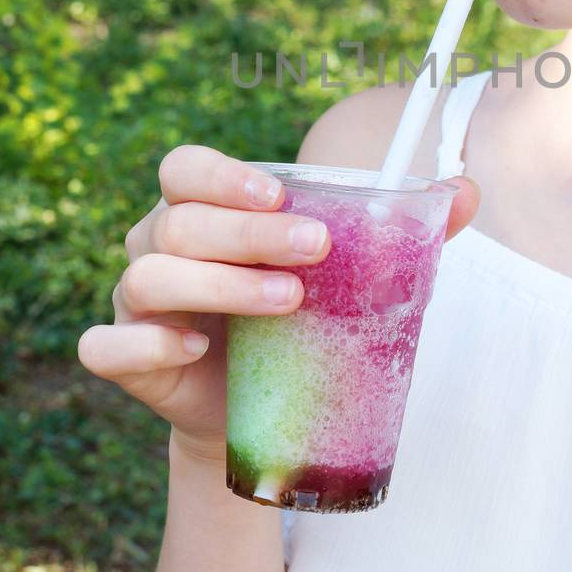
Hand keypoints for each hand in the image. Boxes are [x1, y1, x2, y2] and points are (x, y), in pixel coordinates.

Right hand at [78, 144, 480, 464]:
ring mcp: (134, 303)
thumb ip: (402, 230)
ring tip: (288, 301)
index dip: (222, 174)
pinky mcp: (126, 358)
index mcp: (200, 208)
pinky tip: (191, 348)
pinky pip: (104, 345)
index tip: (281, 192)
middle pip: (176, 221)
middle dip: (247, 232)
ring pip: (146, 276)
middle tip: (315, 251)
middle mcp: (157, 246)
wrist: (257, 404)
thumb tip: (467, 190)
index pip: (184, 167)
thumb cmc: (298, 316)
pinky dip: (140, 344)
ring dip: (217, 285)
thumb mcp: (347, 271)